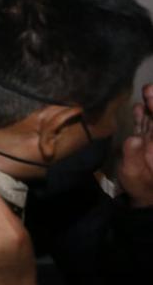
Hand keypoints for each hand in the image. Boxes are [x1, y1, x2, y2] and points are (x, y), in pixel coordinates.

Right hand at [119, 83, 152, 207]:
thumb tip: (133, 138)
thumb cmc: (141, 186)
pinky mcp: (142, 142)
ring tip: (147, 90)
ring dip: (150, 105)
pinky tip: (138, 107)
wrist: (143, 196)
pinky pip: (143, 126)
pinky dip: (141, 116)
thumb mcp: (134, 174)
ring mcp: (151, 141)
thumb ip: (133, 156)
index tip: (152, 98)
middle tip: (149, 88)